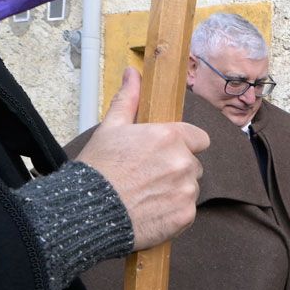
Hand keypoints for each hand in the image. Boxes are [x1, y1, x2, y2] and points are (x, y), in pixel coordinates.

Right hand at [77, 67, 209, 249]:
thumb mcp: (110, 128)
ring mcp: (186, 190)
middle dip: (176, 168)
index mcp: (170, 137)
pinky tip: (150, 210)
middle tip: (148, 176)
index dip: (184, 144)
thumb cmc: (99, 168)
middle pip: (193, 164)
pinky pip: (187, 210)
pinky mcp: (185, 215)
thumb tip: (133, 74)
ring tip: (146, 195)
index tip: (166, 152)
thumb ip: (129, 100)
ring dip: (176, 190)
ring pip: (190, 187)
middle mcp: (183, 162)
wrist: (90, 212)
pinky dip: (173, 212)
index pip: (199, 138)